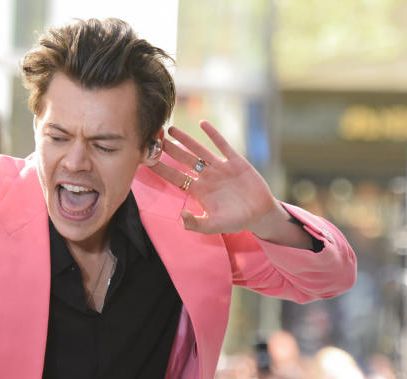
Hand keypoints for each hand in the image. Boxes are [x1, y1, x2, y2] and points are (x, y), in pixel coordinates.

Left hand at [149, 121, 310, 247]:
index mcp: (198, 191)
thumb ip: (196, 223)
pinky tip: (202, 124)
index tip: (146, 159)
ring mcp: (220, 168)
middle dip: (169, 150)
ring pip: (199, 150)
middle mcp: (206, 177)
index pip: (175, 177)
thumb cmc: (235, 221)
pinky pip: (222, 145)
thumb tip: (180, 215)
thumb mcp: (214, 226)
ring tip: (171, 129)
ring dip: (185, 139)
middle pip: (183, 160)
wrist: (260, 214)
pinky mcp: (235, 162)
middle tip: (154, 137)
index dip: (161, 168)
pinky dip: (213, 134)